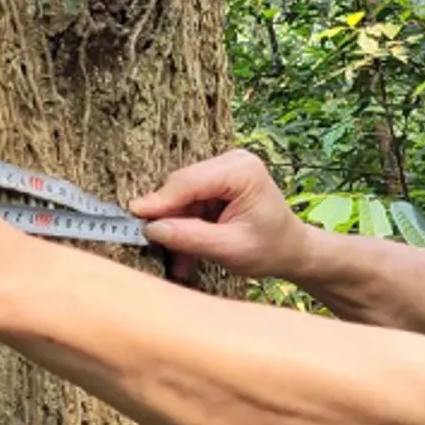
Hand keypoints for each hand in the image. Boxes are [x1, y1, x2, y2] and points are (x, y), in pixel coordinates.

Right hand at [129, 150, 308, 281]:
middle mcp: (232, 162)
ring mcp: (224, 169)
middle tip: (157, 248)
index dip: (160, 201)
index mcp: (242, 171)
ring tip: (179, 263)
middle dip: (168, 218)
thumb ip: (190, 238)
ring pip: (182, 196)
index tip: (134, 215)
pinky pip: (189, 202)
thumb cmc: (269, 249)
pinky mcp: (217, 182)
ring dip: (176, 227)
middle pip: (182, 186)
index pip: (190, 182)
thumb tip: (152, 229)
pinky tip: (186, 253)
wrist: (290, 250)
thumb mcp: (229, 249)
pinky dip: (185, 225)